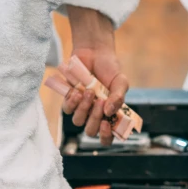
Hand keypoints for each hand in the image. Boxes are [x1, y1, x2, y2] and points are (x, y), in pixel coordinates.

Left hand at [63, 7, 128, 146]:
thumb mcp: (120, 82)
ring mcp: (82, 107)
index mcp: (110, 114)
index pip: (107, 137)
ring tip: (89, 92)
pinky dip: (72, 102)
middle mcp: (95, 114)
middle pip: (90, 131)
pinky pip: (67, 109)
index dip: (106, 137)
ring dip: (83, 109)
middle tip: (100, 102)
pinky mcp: (70, 98)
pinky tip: (77, 91)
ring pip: (77, 121)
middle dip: (94, 119)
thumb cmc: (110, 68)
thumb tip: (109, 112)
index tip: (107, 124)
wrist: (95, 51)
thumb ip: (119, 98)